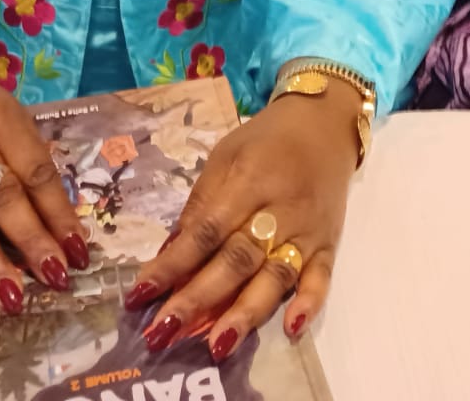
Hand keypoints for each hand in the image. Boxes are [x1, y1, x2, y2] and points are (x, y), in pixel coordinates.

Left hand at [126, 83, 360, 360]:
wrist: (324, 124)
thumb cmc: (266, 140)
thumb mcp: (225, 157)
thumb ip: (201, 205)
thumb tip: (171, 254)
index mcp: (248, 181)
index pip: (206, 231)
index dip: (173, 264)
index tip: (140, 294)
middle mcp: (278, 210)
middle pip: (237, 259)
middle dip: (199, 297)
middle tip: (164, 331)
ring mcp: (307, 229)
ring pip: (276, 275)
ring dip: (247, 312)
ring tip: (218, 345)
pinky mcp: (329, 243)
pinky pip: (322, 276)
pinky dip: (309, 302)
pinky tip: (292, 328)